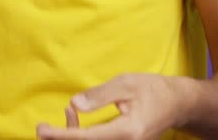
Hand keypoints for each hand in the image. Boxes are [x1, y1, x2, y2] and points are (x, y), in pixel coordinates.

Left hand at [36, 73, 195, 138]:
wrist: (177, 104)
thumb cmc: (152, 89)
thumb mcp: (126, 84)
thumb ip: (99, 95)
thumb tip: (74, 104)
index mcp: (128, 132)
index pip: (87, 139)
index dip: (61, 135)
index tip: (41, 130)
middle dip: (62, 138)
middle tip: (42, 126)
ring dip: (72, 135)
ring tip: (67, 112)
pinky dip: (82, 135)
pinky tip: (75, 116)